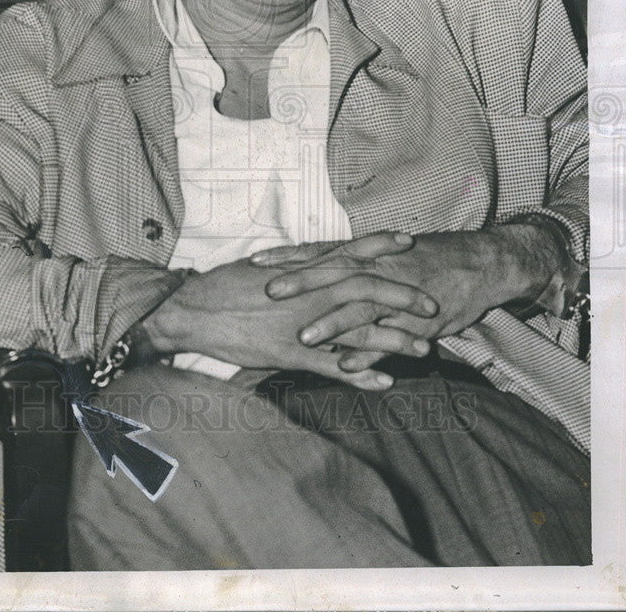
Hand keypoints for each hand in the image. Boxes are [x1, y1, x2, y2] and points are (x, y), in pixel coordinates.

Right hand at [143, 231, 433, 389]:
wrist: (192, 310)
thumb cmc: (224, 285)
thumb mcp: (263, 265)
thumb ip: (294, 263)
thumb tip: (314, 256)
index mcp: (303, 269)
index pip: (351, 251)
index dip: (382, 246)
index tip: (409, 242)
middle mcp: (310, 292)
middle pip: (368, 290)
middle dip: (404, 297)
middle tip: (433, 304)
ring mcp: (303, 324)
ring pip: (360, 330)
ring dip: (395, 340)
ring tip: (424, 349)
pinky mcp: (291, 353)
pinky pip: (334, 366)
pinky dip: (362, 374)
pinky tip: (386, 382)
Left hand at [260, 227, 552, 372]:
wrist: (480, 262)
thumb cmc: (426, 258)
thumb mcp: (385, 254)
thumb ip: (351, 262)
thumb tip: (314, 266)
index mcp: (366, 253)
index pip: (319, 251)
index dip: (287, 256)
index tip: (254, 261)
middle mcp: (379, 269)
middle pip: (334, 274)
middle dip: (301, 283)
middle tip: (268, 292)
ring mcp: (398, 295)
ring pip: (362, 308)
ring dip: (333, 322)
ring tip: (304, 338)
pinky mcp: (418, 320)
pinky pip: (392, 338)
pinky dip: (372, 352)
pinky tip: (349, 366)